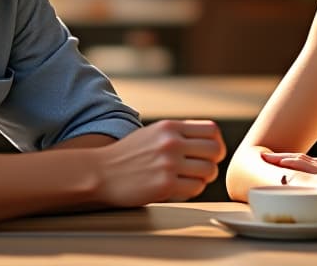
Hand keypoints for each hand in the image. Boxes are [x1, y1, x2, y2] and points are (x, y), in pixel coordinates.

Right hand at [96, 119, 225, 207]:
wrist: (100, 172)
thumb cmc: (127, 154)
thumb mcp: (153, 133)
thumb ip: (178, 134)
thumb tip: (210, 142)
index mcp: (169, 127)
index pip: (211, 130)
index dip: (216, 143)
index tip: (211, 153)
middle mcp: (171, 143)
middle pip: (215, 150)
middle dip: (213, 162)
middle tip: (203, 169)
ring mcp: (169, 164)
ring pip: (208, 171)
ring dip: (203, 178)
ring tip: (189, 179)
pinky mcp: (165, 185)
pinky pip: (195, 188)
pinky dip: (192, 190)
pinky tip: (179, 188)